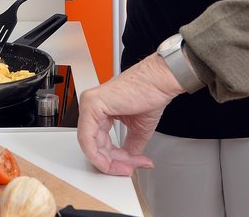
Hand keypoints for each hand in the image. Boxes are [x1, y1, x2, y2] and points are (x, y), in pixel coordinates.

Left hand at [76, 54, 183, 174]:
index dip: (114, 159)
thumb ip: (129, 147)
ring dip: (110, 161)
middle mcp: (91, 105)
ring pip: (90, 145)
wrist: (160, 80)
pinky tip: (116, 161)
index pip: (99, 141)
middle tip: (130, 168)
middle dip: (114, 162)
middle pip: (94, 145)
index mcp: (99, 108)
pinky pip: (88, 139)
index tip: (129, 166)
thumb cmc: (150, 93)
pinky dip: (101, 155)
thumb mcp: (138, 129)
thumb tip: (128, 162)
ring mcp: (89, 103)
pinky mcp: (92, 105)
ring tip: (128, 165)